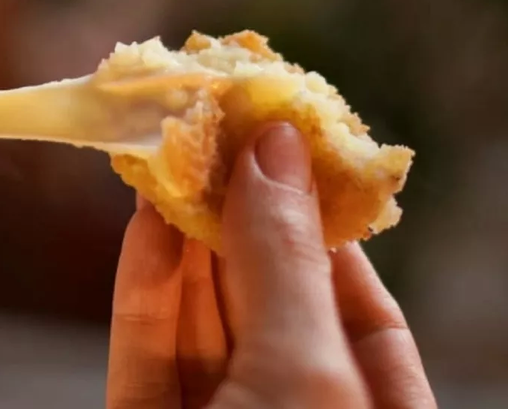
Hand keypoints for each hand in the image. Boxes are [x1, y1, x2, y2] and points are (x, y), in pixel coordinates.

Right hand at [107, 124, 436, 407]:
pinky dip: (144, 279)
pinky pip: (146, 346)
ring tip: (173, 153)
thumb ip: (283, 260)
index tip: (290, 153)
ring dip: (185, 235)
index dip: (327, 232)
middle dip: (244, 218)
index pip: (364, 316)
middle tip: (219, 134)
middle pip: (271, 305)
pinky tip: (145, 217)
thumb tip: (275, 144)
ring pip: (201, 318)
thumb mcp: (303, 373)